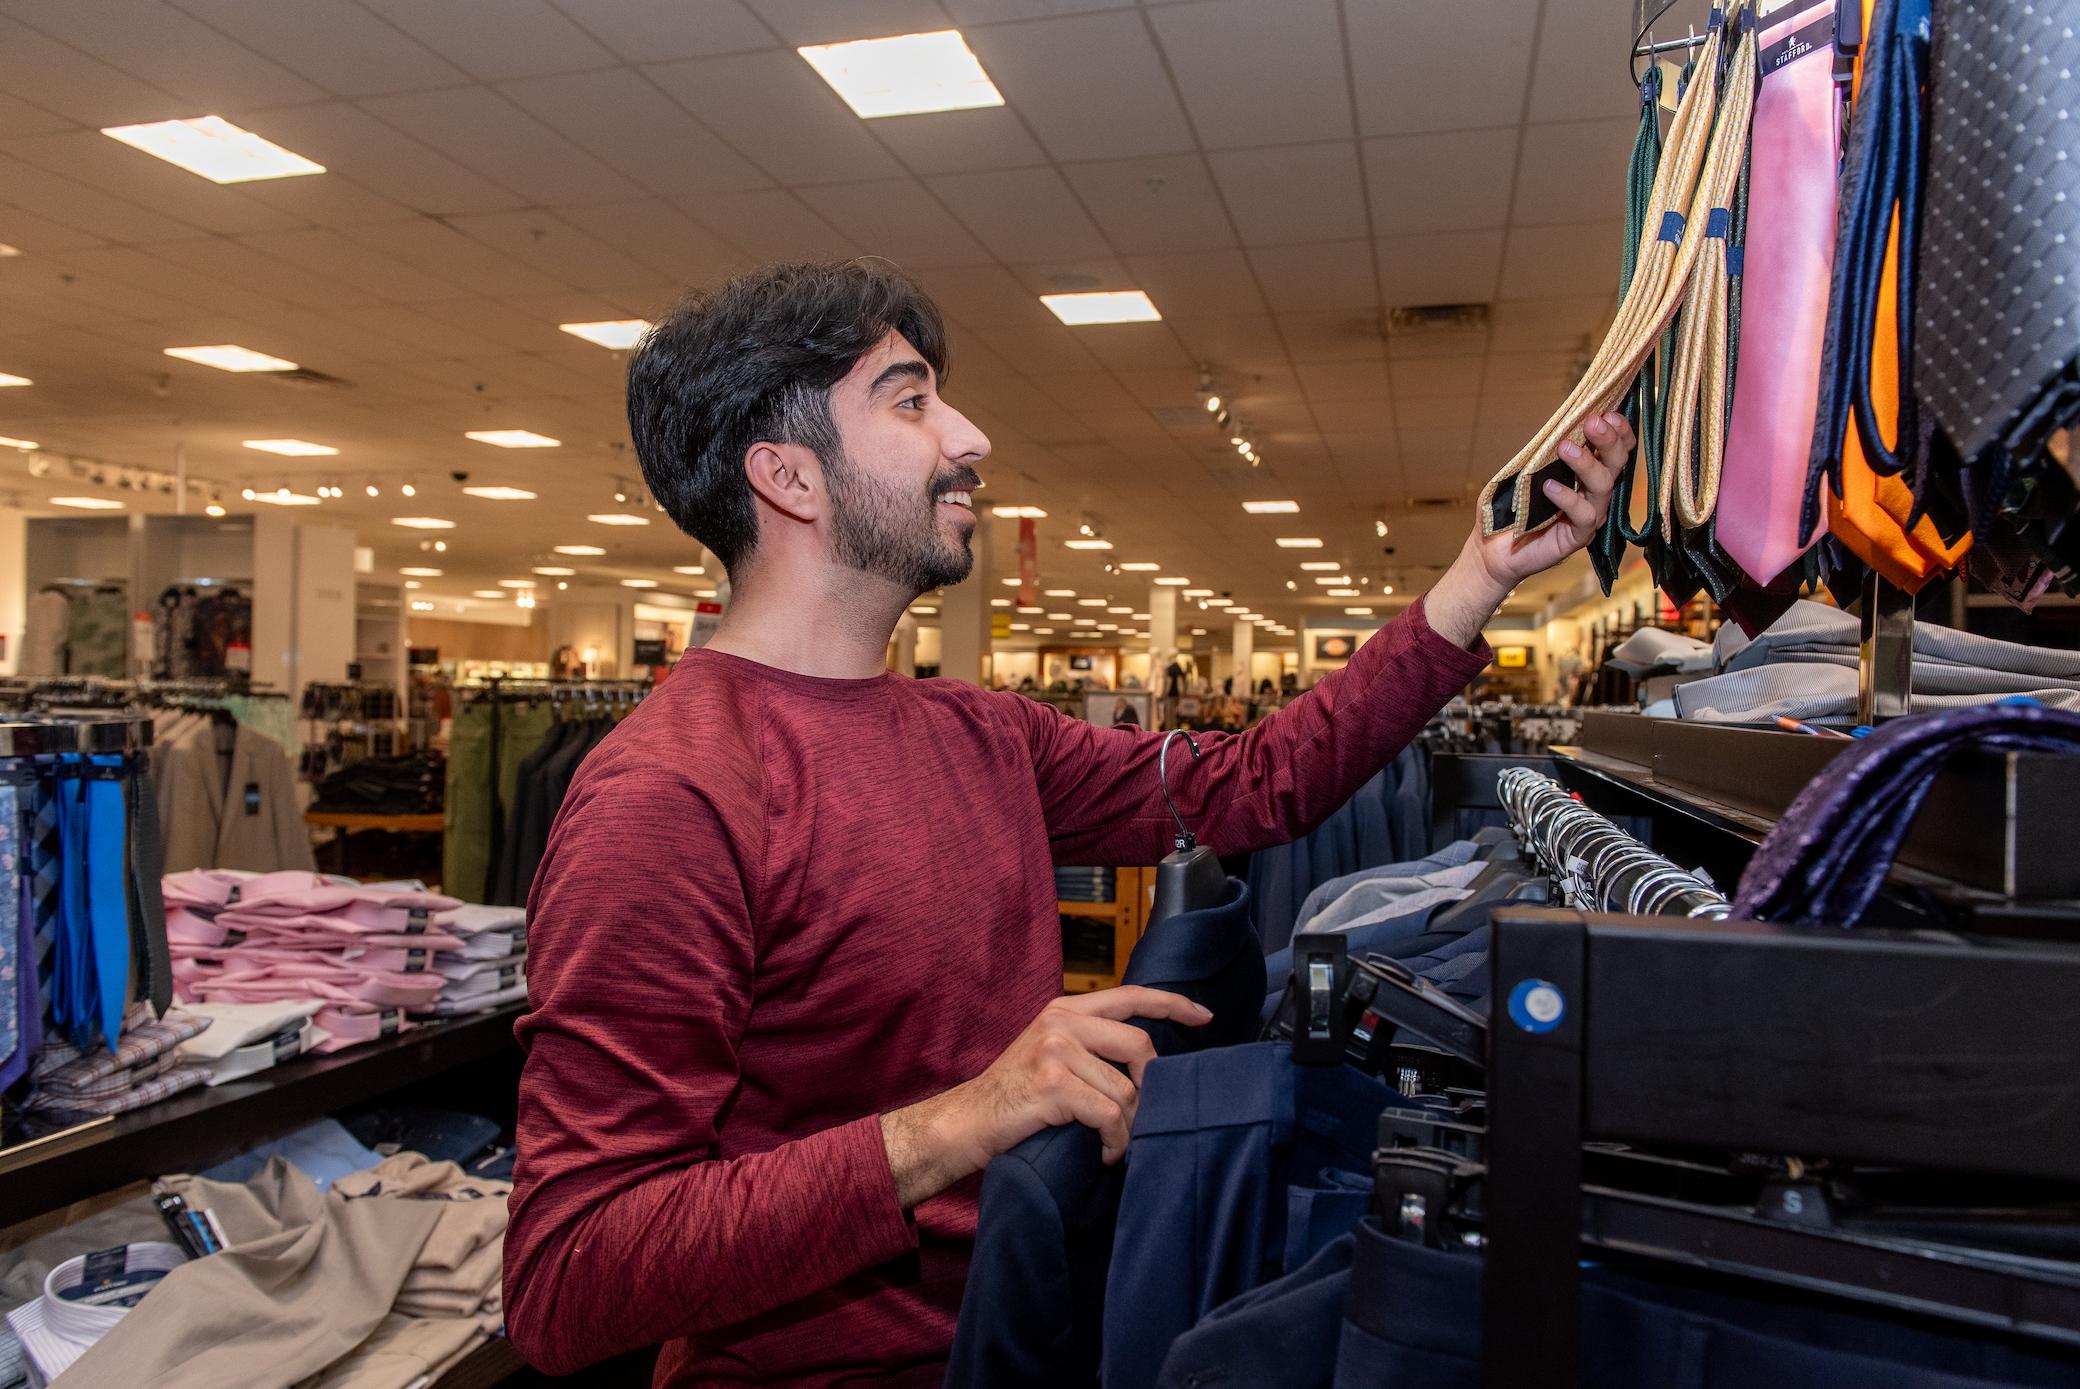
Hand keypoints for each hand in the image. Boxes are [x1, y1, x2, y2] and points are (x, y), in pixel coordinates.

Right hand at [879, 986, 1211, 1207]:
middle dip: (1150, 1086)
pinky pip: (1110, 1115)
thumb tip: (1146, 1063)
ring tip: (1112, 1143)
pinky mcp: (1054, 1084)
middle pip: (1139, 1045)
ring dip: (1127, 1125)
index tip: (1204, 1016)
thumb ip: (1089, 1045)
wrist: (966, 1122)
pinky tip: (1102, 1152)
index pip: (1130, 995)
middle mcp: (1061, 1022)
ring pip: (1126, 1089)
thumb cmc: (1012, 1097)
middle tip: (1138, 1116)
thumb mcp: (1049, 1054)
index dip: (1172, 1004)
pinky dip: (1114, 1141)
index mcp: (1064, 1010)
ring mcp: (1056, 1050)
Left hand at [1469, 411, 1633, 590]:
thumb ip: (1541, 452)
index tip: (1608, 412)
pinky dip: (1568, 498)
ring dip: (1586, 463)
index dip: (1618, 431)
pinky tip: (1549, 487)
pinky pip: (1584, 516)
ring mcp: (1588, 517)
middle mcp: (1593, 494)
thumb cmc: (1508, 509)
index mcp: (1585, 475)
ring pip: (1603, 487)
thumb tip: (1556, 425)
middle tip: (1592, 422)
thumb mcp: (1522, 472)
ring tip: (1565, 447)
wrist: (1490, 550)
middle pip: (1616, 464)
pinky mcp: (1577, 538)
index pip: (1614, 451)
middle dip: (1608, 440)